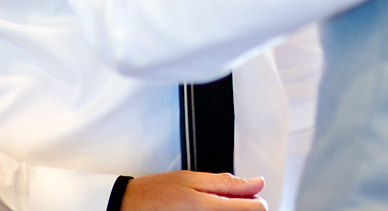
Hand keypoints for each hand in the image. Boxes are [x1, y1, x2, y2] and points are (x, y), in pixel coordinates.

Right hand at [122, 172, 267, 209]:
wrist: (131, 208)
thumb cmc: (157, 194)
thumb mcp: (191, 179)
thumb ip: (226, 183)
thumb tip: (257, 183)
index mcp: (212, 207)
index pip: (256, 209)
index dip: (256, 199)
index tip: (250, 194)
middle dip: (242, 206)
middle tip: (225, 199)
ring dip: (230, 210)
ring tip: (212, 204)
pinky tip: (204, 210)